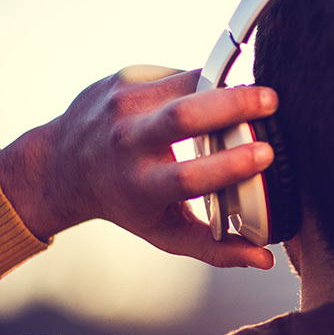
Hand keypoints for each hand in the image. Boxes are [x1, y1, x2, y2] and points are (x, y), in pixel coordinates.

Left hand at [0, 66, 277, 268]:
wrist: (62, 164)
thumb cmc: (126, 201)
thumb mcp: (164, 233)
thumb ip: (216, 249)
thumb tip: (266, 260)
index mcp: (141, 186)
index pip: (190, 176)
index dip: (232, 165)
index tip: (267, 154)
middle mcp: (128, 142)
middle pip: (185, 116)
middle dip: (234, 104)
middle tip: (271, 100)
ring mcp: (124, 104)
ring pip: (186, 84)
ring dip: (225, 86)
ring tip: (253, 97)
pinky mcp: (125, 77)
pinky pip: (178, 74)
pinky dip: (203, 83)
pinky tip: (209, 95)